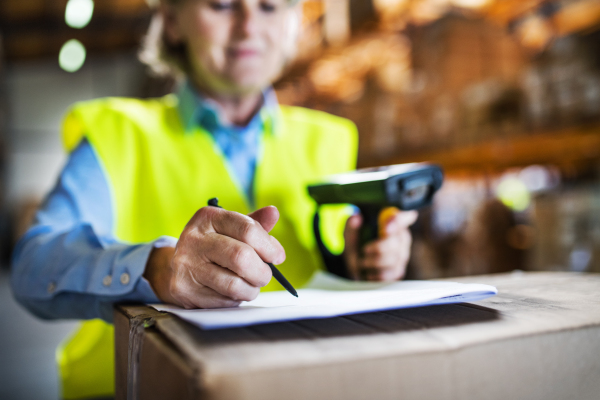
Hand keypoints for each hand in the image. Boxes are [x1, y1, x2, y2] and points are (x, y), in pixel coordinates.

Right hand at [144, 206, 284, 308]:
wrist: (175, 268)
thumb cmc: (212, 246)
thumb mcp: (230, 229)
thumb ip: (253, 223)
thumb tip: (273, 212)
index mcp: (208, 217)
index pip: (247, 229)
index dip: (269, 246)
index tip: (277, 256)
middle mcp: (193, 239)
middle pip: (241, 258)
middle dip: (262, 271)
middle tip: (264, 275)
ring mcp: (186, 265)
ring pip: (234, 285)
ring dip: (251, 289)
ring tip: (250, 285)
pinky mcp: (184, 290)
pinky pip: (223, 301)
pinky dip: (235, 300)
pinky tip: (231, 292)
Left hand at [343, 210, 417, 280]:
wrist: (355, 269)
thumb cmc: (356, 247)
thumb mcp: (349, 236)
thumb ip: (351, 227)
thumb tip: (355, 218)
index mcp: (391, 224)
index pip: (402, 219)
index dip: (398, 221)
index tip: (386, 228)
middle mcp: (401, 239)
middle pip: (397, 242)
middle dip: (379, 247)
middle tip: (364, 250)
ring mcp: (402, 256)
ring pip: (392, 259)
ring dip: (373, 262)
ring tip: (362, 262)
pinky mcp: (398, 271)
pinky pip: (390, 273)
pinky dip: (375, 274)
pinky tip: (368, 272)